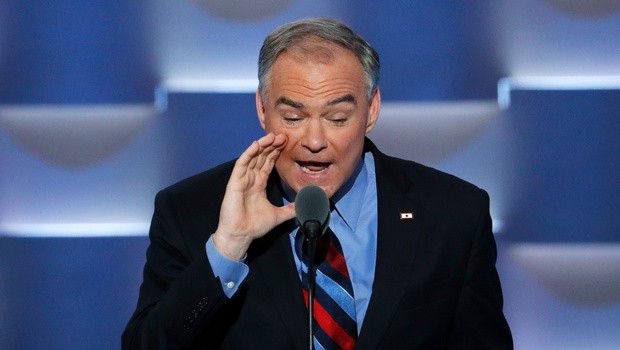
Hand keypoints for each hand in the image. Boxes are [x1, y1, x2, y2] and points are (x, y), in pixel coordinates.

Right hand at [212, 133, 295, 259]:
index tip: (286, 143)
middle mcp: (250, 179)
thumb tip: (306, 205)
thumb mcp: (279, 215)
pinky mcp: (235, 183)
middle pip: (261, 157)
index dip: (276, 152)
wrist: (241, 236)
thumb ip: (292, 209)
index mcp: (259, 184)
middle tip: (282, 135)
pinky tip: (256, 145)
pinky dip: (248, 154)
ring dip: (262, 146)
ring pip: (252, 157)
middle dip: (271, 146)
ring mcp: (242, 179)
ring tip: (272, 136)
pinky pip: (241, 165)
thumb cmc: (255, 226)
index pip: (268, 163)